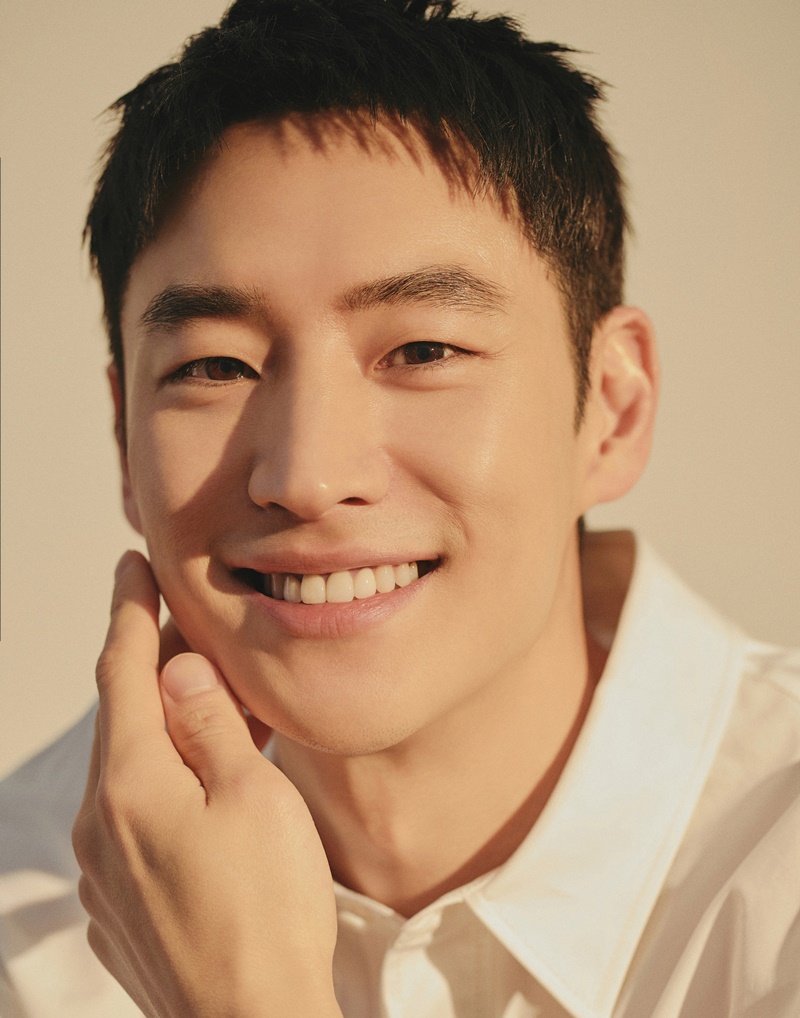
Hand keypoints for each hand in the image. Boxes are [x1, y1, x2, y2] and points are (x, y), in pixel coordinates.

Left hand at [72, 551, 341, 1017]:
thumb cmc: (265, 914)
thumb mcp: (252, 798)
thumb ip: (208, 726)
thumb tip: (177, 672)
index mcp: (130, 785)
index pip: (121, 671)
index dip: (130, 612)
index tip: (132, 566)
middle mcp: (99, 824)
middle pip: (124, 719)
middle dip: (154, 667)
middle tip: (191, 629)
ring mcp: (103, 870)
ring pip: (130, 769)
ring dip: (166, 728)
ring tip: (213, 703)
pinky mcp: (120, 905)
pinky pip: (133, 818)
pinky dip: (164, 783)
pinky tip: (203, 785)